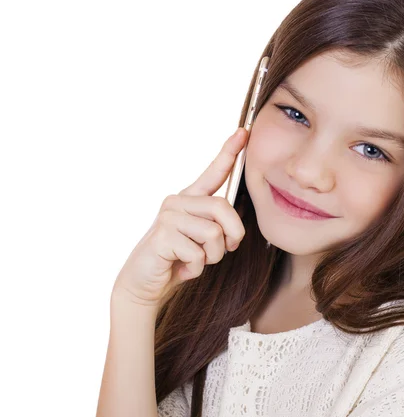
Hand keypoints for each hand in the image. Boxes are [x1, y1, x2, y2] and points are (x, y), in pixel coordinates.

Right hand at [111, 127, 248, 308]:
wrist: (146, 284)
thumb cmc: (178, 260)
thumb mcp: (203, 241)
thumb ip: (217, 227)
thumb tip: (236, 230)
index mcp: (190, 200)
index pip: (213, 173)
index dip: (229, 152)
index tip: (244, 132)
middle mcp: (177, 202)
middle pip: (223, 208)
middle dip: (233, 235)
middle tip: (225, 250)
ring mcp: (168, 217)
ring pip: (214, 234)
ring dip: (212, 257)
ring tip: (195, 261)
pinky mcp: (162, 236)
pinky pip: (199, 253)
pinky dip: (197, 268)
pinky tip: (182, 268)